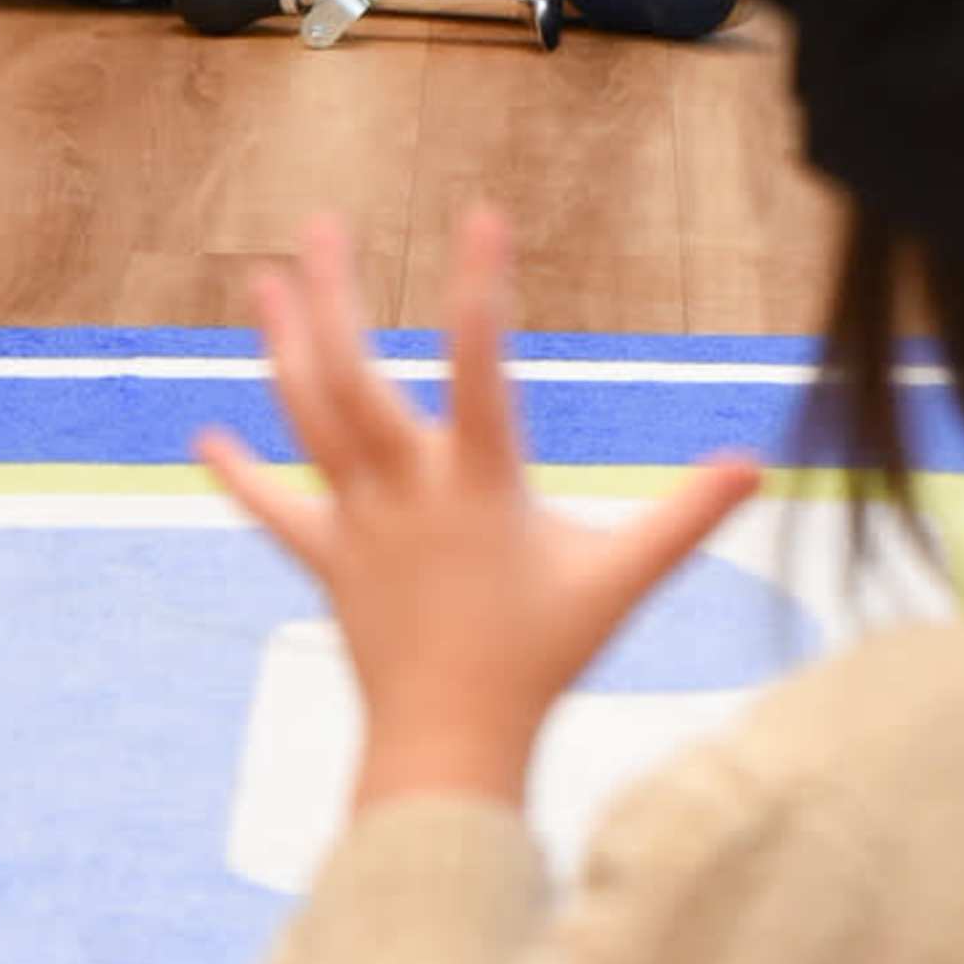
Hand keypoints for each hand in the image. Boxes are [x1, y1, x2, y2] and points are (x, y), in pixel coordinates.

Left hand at [198, 208, 763, 805]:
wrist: (451, 748)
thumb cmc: (543, 659)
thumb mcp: (622, 581)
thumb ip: (687, 518)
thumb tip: (757, 467)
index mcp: (479, 484)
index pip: (479, 366)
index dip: (480, 289)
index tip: (481, 216)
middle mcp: (407, 490)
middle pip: (354, 376)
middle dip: (334, 293)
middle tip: (319, 221)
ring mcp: (357, 523)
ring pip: (308, 419)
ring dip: (284, 346)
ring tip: (263, 280)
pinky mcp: (328, 560)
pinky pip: (275, 512)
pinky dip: (241, 475)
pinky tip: (206, 439)